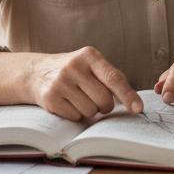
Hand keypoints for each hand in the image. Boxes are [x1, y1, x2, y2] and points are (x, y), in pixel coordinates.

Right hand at [26, 46, 142, 120]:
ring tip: (78, 98)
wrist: (35, 72)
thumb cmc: (73, 71)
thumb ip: (111, 78)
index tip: (138, 109)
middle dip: (105, 105)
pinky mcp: (50, 98)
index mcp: (89, 56)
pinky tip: (68, 103)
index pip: (114, 78)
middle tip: (96, 99)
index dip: (128, 95)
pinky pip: (76, 117)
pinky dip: (76, 115)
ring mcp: (60, 82)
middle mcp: (74, 66)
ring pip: (90, 111)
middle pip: (103, 99)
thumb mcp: (90, 65)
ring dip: (89, 111)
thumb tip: (135, 103)